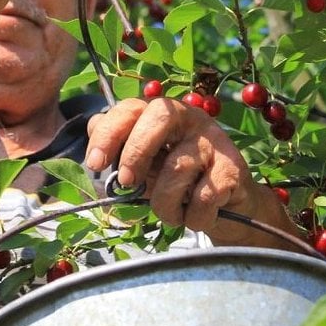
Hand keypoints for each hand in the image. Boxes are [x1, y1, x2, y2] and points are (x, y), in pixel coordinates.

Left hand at [85, 97, 259, 235]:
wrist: (229, 204)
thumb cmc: (179, 182)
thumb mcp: (146, 166)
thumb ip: (121, 152)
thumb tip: (94, 140)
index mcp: (161, 113)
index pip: (130, 108)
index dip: (109, 133)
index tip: (95, 163)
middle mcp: (189, 118)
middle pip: (160, 116)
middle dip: (136, 151)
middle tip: (128, 182)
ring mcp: (213, 141)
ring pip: (177, 168)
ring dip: (164, 204)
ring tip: (169, 212)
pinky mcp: (231, 167)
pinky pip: (202, 198)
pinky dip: (192, 217)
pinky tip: (194, 215)